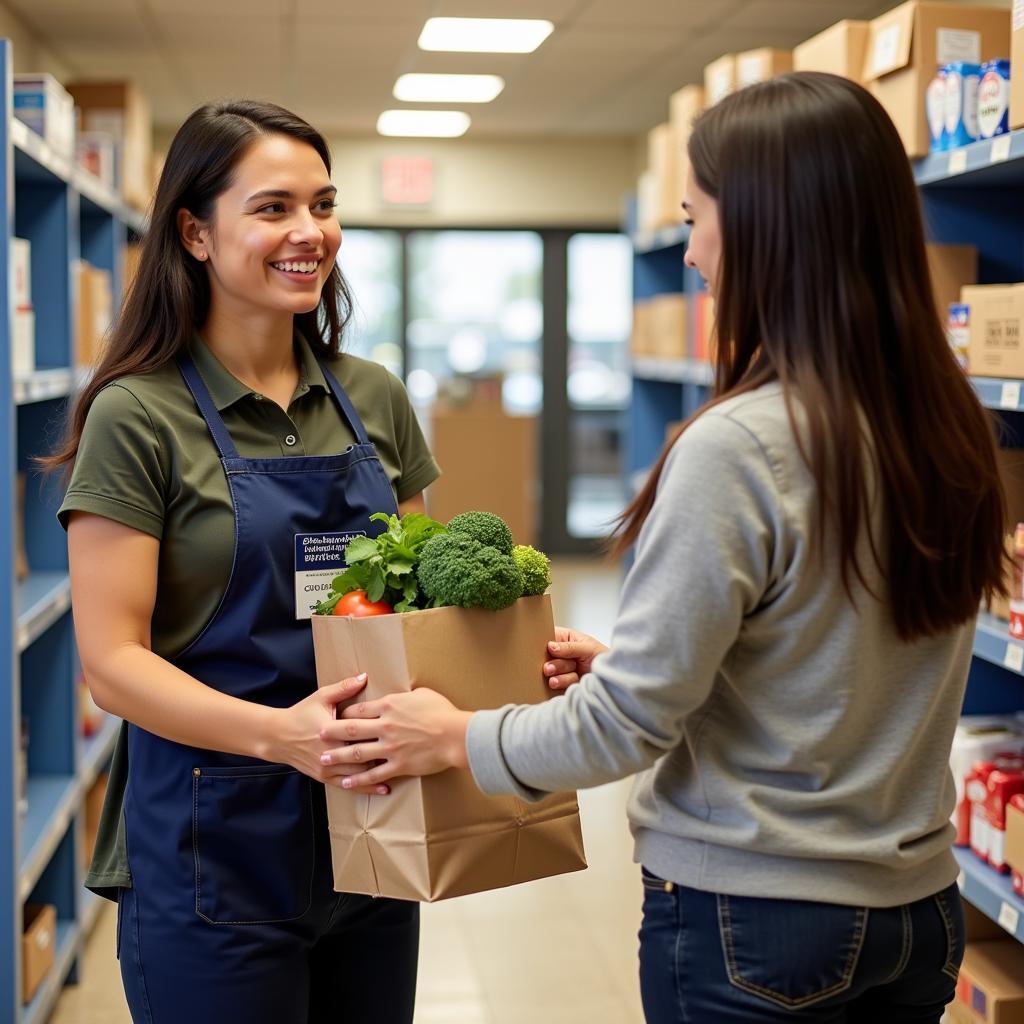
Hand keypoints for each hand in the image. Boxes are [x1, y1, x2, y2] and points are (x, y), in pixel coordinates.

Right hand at [263, 674, 390, 796]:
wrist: (278, 737)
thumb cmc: (302, 714)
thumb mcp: (322, 697)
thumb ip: (344, 688)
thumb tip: (364, 676)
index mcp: (333, 732)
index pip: (362, 734)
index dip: (382, 733)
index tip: (402, 731)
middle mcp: (331, 753)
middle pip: (364, 756)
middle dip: (385, 755)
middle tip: (408, 751)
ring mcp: (328, 769)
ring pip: (359, 774)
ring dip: (380, 773)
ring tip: (402, 771)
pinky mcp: (325, 778)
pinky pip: (349, 786)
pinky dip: (367, 788)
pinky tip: (383, 789)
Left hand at [319, 688, 472, 788]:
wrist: (456, 734)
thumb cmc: (443, 711)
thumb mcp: (422, 694)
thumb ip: (405, 696)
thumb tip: (400, 693)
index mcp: (389, 706)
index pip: (360, 709)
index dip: (345, 713)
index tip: (335, 716)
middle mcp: (385, 726)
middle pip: (351, 729)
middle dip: (332, 732)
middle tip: (318, 735)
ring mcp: (390, 747)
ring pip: (357, 753)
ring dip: (338, 756)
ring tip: (325, 758)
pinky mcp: (398, 765)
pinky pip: (374, 773)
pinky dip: (359, 779)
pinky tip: (347, 782)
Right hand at [543, 626, 607, 690]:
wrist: (611, 680)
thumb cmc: (602, 658)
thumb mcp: (588, 648)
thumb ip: (569, 647)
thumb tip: (550, 646)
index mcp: (564, 638)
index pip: (546, 637)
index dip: (544, 644)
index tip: (548, 650)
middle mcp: (560, 653)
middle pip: (545, 657)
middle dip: (554, 663)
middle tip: (553, 667)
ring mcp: (560, 668)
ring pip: (550, 671)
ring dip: (561, 673)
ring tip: (572, 671)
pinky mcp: (561, 682)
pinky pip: (555, 683)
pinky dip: (565, 682)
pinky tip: (573, 680)